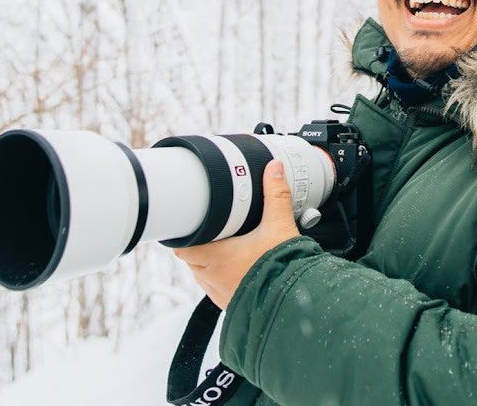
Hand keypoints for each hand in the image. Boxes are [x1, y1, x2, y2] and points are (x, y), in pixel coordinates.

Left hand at [173, 159, 299, 310]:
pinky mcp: (233, 303)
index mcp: (215, 257)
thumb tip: (274, 168)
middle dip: (200, 242)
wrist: (294, 307)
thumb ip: (276, 194)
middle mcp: (212, 278)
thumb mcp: (280, 226)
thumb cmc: (282, 272)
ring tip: (226, 245)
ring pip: (203, 274)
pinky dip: (224, 275)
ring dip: (209, 260)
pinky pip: (218, 287)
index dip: (183, 233)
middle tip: (212, 227)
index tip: (188, 221)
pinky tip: (240, 265)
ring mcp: (221, 293)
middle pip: (191, 257)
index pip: (182, 246)